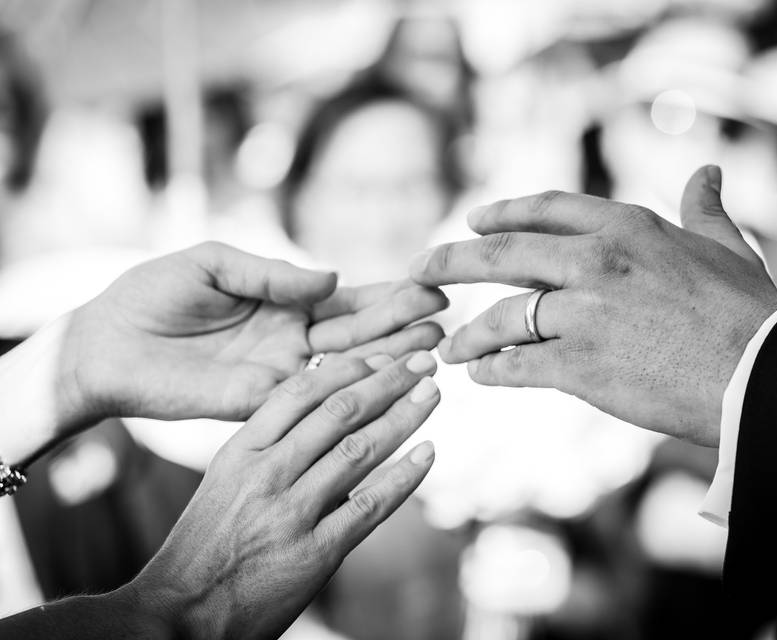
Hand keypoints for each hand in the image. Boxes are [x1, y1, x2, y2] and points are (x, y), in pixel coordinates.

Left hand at [65, 242, 446, 424]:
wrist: (104, 343)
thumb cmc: (153, 294)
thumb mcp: (214, 264)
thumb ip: (272, 273)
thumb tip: (333, 277)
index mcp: (285, 302)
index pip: (349, 299)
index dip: (390, 294)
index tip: (429, 286)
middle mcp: (292, 340)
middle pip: (360, 332)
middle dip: (403, 325)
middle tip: (445, 318)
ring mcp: (280, 373)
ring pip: (346, 366)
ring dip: (391, 357)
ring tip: (433, 345)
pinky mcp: (260, 402)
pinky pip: (314, 395)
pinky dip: (352, 386)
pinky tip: (387, 376)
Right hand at [118, 350, 440, 638]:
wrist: (182, 614)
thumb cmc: (207, 544)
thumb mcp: (226, 481)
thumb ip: (271, 447)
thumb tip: (330, 414)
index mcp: (241, 451)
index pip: (300, 392)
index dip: (347, 368)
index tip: (380, 356)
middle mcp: (266, 475)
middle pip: (338, 413)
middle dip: (386, 381)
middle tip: (421, 362)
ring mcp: (291, 514)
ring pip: (359, 450)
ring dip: (403, 417)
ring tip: (431, 393)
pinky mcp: (315, 553)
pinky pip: (369, 506)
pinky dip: (403, 477)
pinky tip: (427, 453)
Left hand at [409, 166, 776, 444]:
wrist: (761, 376)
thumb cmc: (748, 313)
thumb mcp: (726, 247)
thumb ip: (704, 208)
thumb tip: (708, 172)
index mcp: (624, 226)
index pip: (543, 210)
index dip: (500, 214)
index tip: (472, 221)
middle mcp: (594, 261)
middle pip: (501, 253)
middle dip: (452, 261)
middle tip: (419, 270)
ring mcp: (583, 314)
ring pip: (502, 316)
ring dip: (469, 334)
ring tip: (450, 348)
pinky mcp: (580, 366)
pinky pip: (517, 366)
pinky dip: (492, 371)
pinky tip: (481, 377)